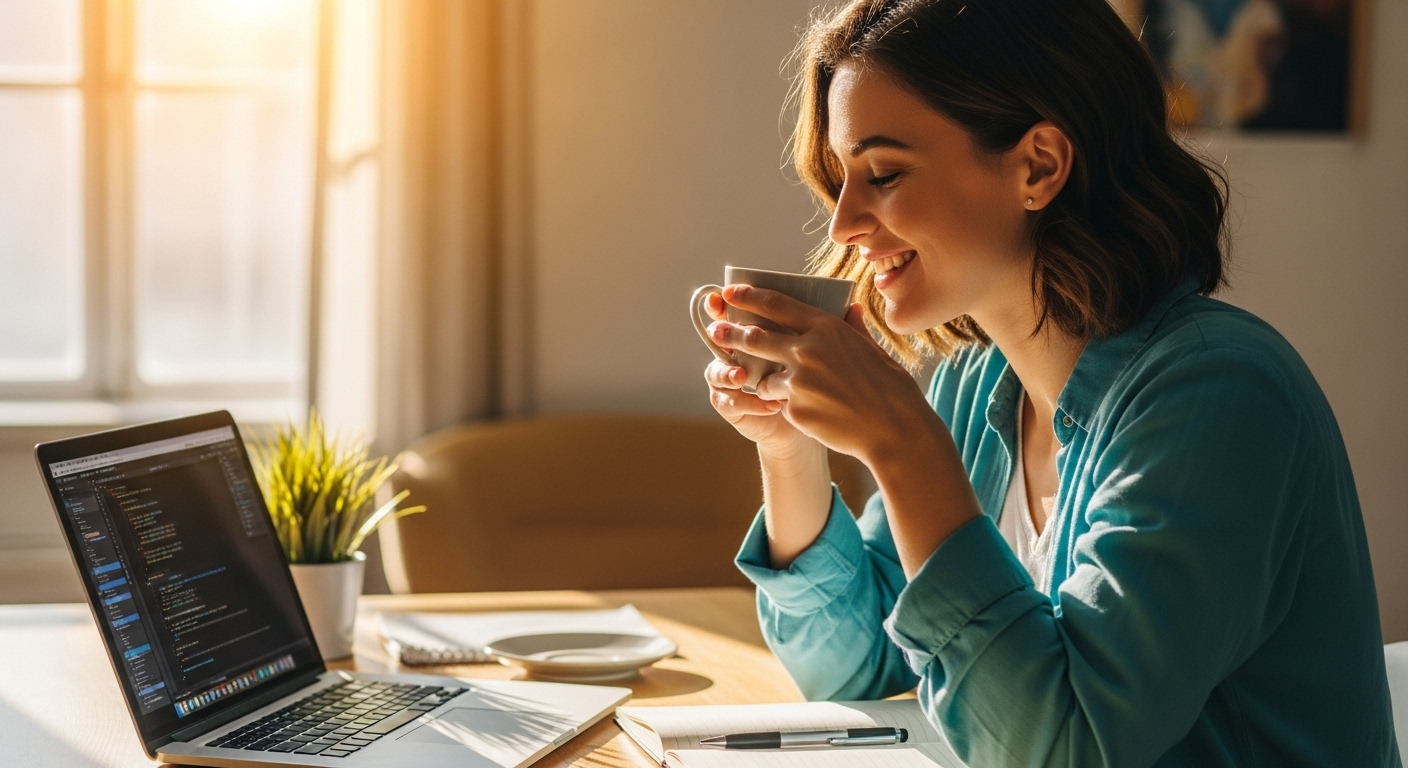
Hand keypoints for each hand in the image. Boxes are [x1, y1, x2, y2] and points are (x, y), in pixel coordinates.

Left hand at [705, 284, 931, 465]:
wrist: (894, 429)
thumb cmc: (889, 388)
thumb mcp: (872, 349)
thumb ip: (853, 328)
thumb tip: (850, 308)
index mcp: (825, 328)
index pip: (776, 304)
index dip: (748, 296)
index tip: (730, 291)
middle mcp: (806, 350)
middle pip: (754, 337)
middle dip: (730, 333)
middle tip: (715, 332)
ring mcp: (798, 382)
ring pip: (762, 378)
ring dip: (763, 383)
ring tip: (776, 390)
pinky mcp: (794, 410)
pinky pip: (779, 405)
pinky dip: (786, 408)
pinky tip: (808, 413)